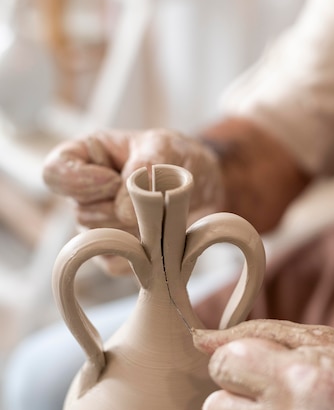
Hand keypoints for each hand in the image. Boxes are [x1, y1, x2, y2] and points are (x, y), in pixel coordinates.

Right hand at [43, 129, 222, 273]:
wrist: (203, 187)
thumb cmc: (177, 158)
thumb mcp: (165, 147)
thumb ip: (144, 167)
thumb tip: (123, 211)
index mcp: (85, 158)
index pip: (55, 173)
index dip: (81, 181)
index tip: (114, 179)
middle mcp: (84, 194)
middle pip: (81, 212)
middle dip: (121, 208)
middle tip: (155, 197)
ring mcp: (96, 227)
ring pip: (100, 240)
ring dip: (136, 229)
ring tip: (161, 213)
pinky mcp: (114, 254)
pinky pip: (117, 263)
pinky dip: (143, 252)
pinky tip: (160, 234)